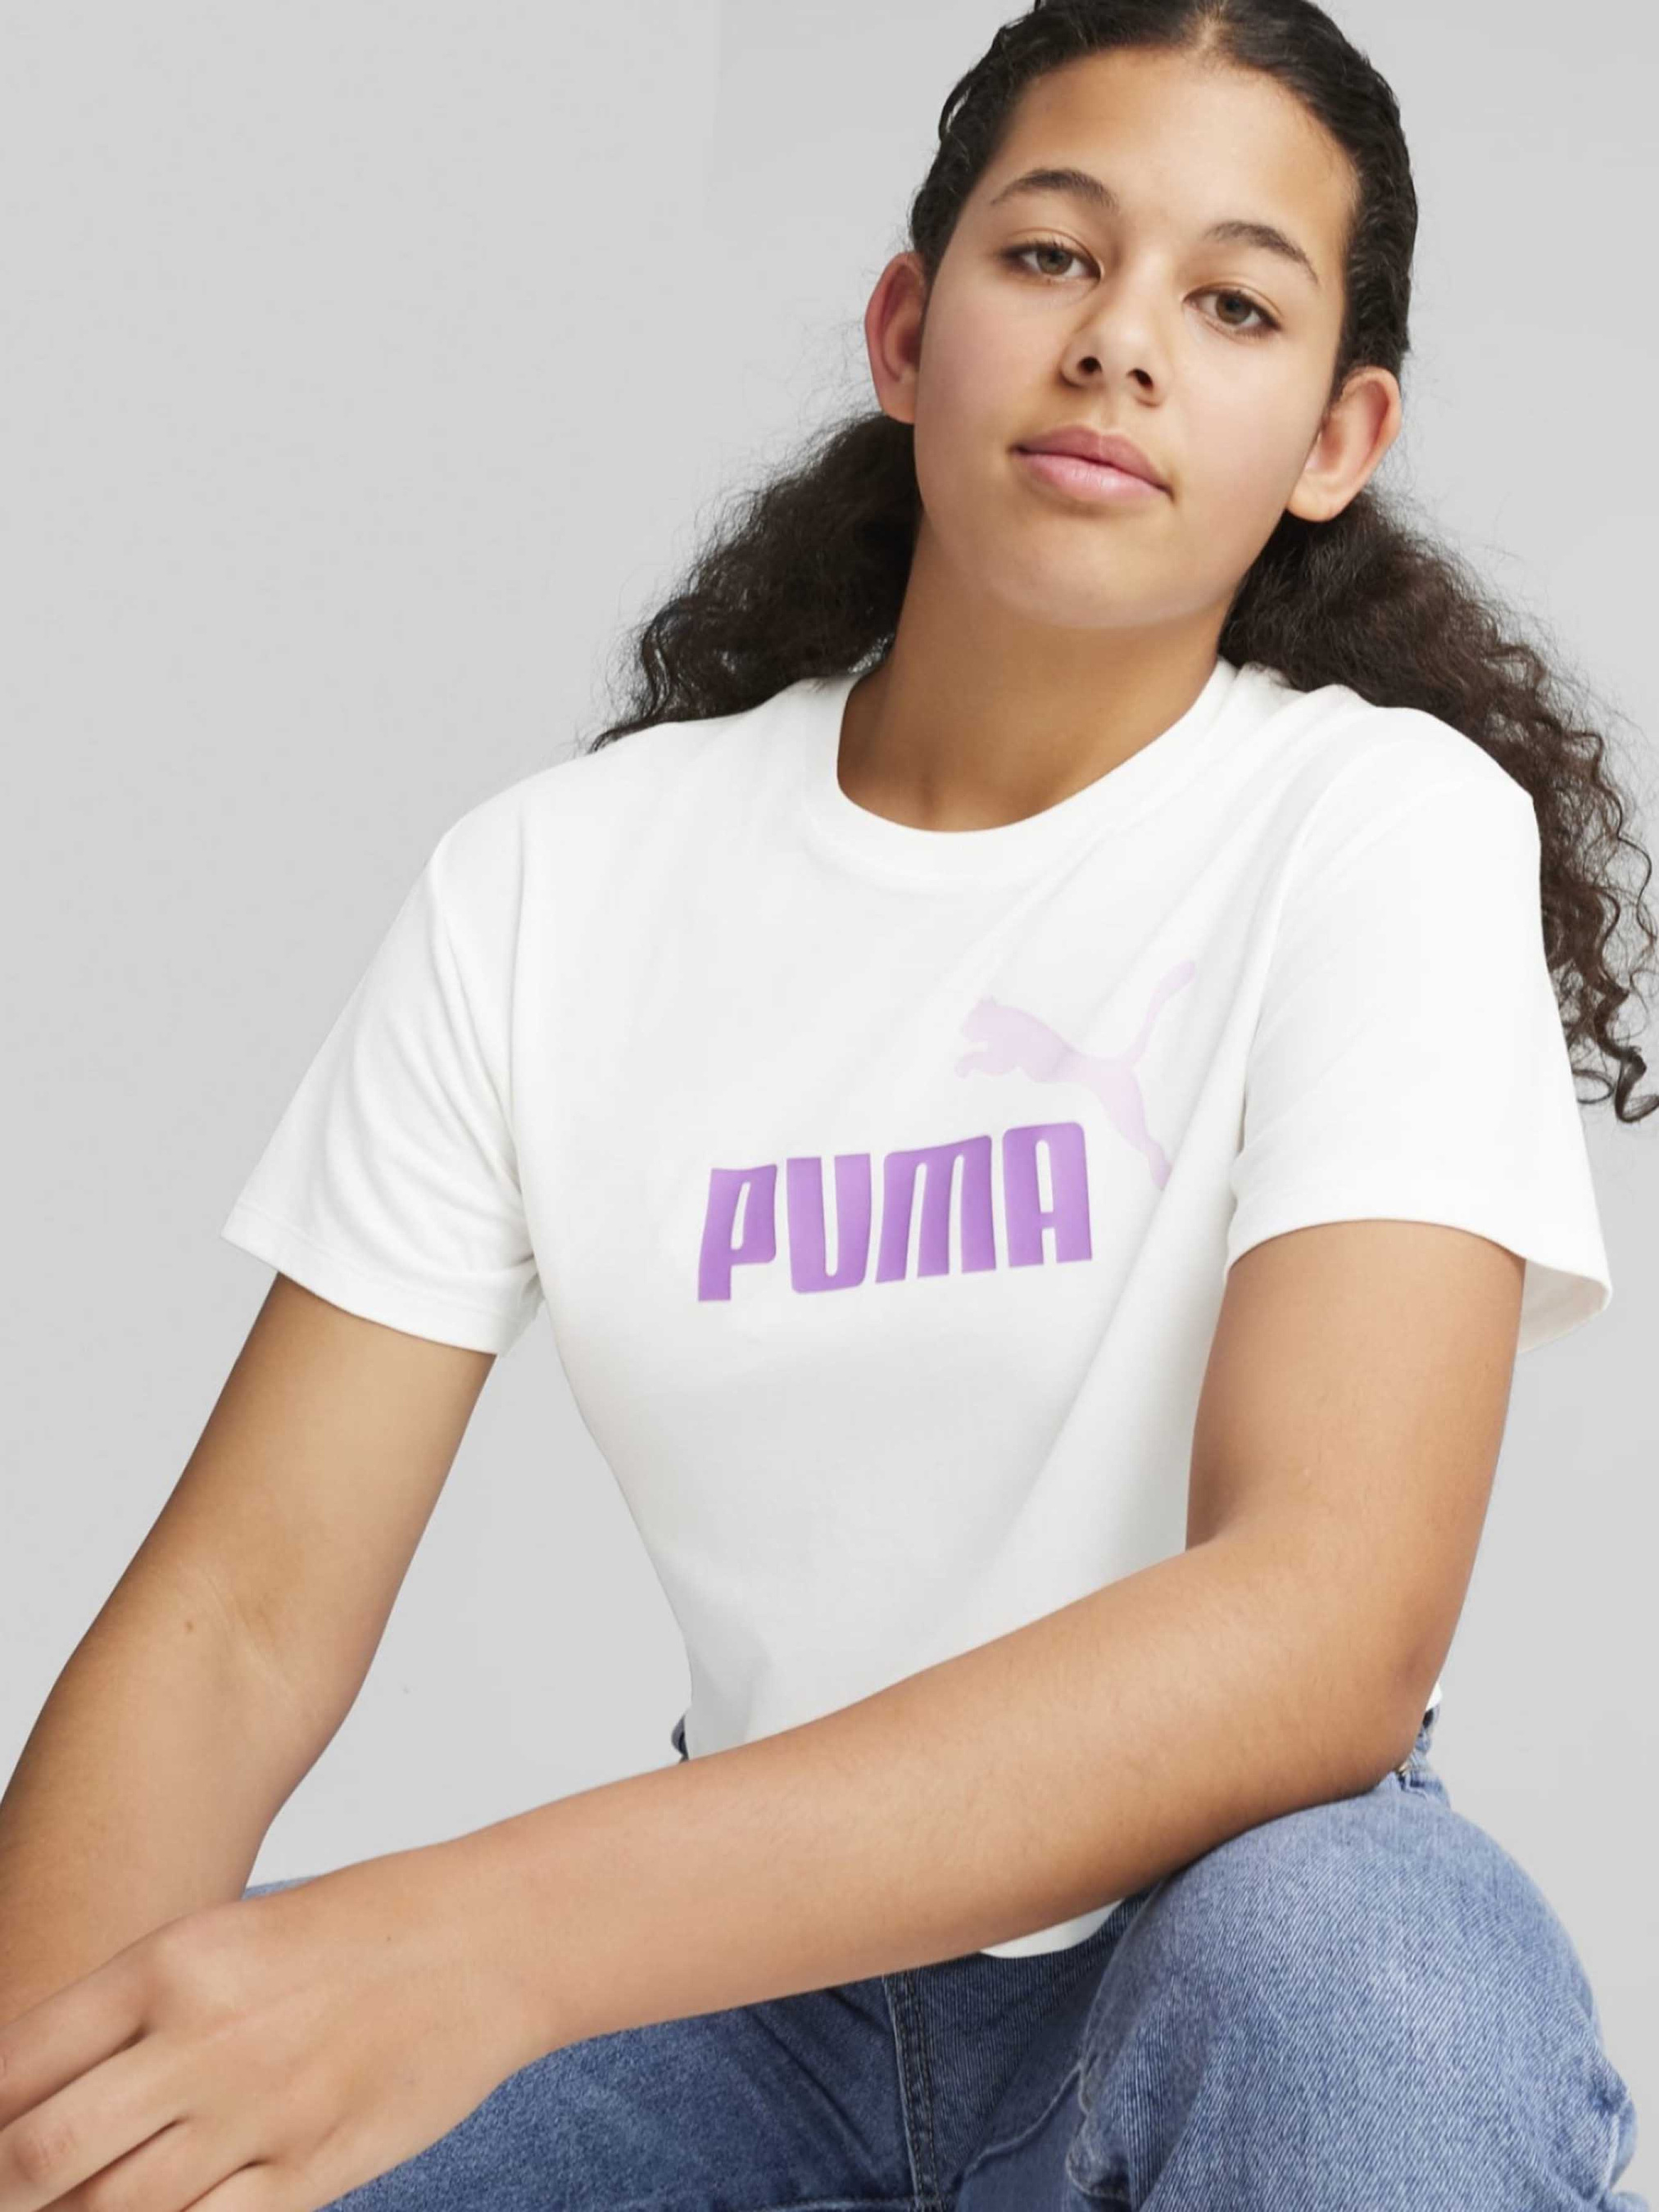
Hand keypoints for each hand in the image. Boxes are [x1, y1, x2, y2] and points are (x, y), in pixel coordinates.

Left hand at [0, 1843, 536, 2209]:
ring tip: (90, 2199)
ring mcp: (260, 2111)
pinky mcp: (313, 2170)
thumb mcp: (227, 1938)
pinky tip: (172, 2209)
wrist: (485, 1939)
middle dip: (10, 2189)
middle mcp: (203, 2038)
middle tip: (18, 2191)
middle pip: (41, 2156)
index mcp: (172, 1963)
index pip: (14, 2064)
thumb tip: (33, 2098)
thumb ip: (131, 2014)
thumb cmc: (354, 1929)